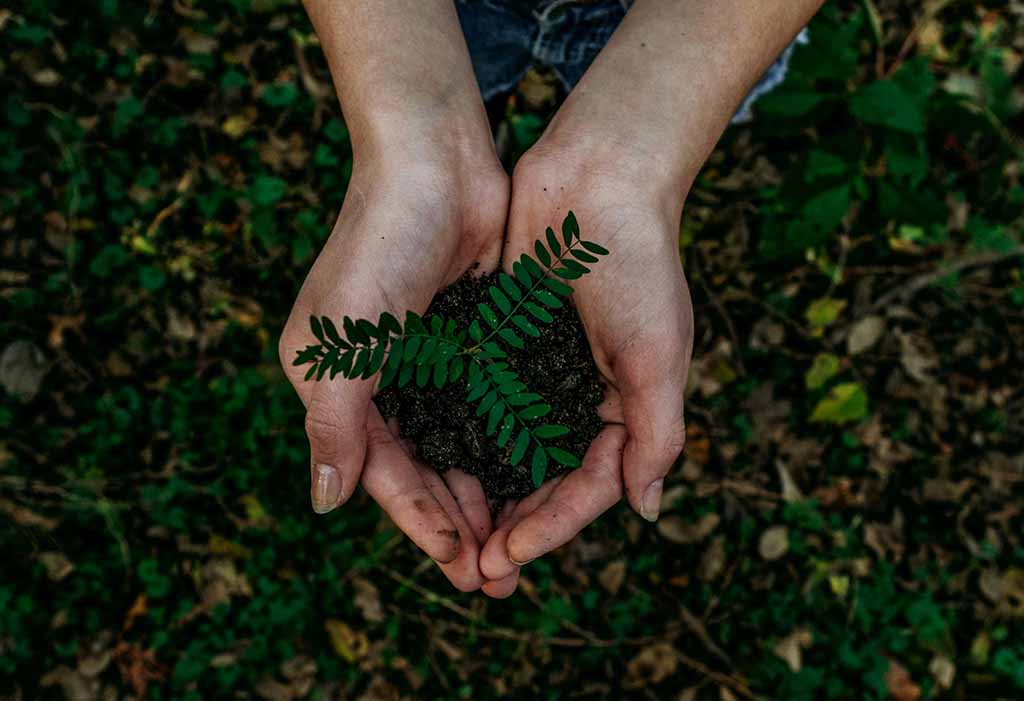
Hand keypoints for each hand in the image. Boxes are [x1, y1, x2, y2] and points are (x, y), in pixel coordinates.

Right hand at [279, 147, 517, 593]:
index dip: (420, 522)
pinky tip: (533, 477)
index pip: (381, 473)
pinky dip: (506, 444)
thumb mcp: (341, 343)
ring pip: (459, 446)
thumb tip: (324, 504)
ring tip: (519, 542)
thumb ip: (333, 426)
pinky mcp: (470, 339)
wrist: (435, 162)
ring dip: (485, 494)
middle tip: (497, 576)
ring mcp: (428, 361)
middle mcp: (381, 380)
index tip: (461, 565)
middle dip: (458, 523)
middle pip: (422, 470)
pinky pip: (488, 407)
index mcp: (338, 385)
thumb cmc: (378, 246)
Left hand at [478, 139, 693, 590]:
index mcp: (624, 408)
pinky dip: (459, 437)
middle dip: (512, 527)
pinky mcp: (501, 343)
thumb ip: (656, 433)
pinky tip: (431, 466)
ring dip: (481, 495)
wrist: (597, 178)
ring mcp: (538, 372)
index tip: (508, 555)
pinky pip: (478, 402)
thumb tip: (647, 510)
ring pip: (505, 451)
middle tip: (474, 571)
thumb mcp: (658, 354)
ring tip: (449, 538)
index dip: (551, 527)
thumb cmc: (639, 264)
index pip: (587, 487)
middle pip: (543, 481)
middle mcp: (579, 398)